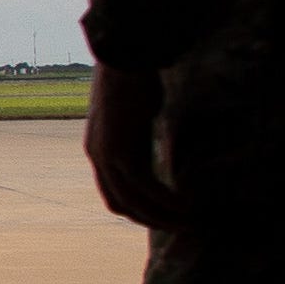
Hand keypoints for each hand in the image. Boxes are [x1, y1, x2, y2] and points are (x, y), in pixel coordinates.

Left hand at [83, 63, 180, 227]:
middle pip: (119, 204)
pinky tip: (184, 205)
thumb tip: (151, 139)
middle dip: (149, 220)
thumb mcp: (133, 114)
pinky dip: (166, 201)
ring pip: (133, 202)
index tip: (160, 214)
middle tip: (177, 226)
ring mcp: (106, 156)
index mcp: (97, 148)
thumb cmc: (133, 78)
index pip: (112, 193)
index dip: (135, 209)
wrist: (125, 57)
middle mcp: (97, 157)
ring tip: (187, 221)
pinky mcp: (122, 152)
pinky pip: (146, 188)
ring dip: (160, 216)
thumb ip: (137, 134)